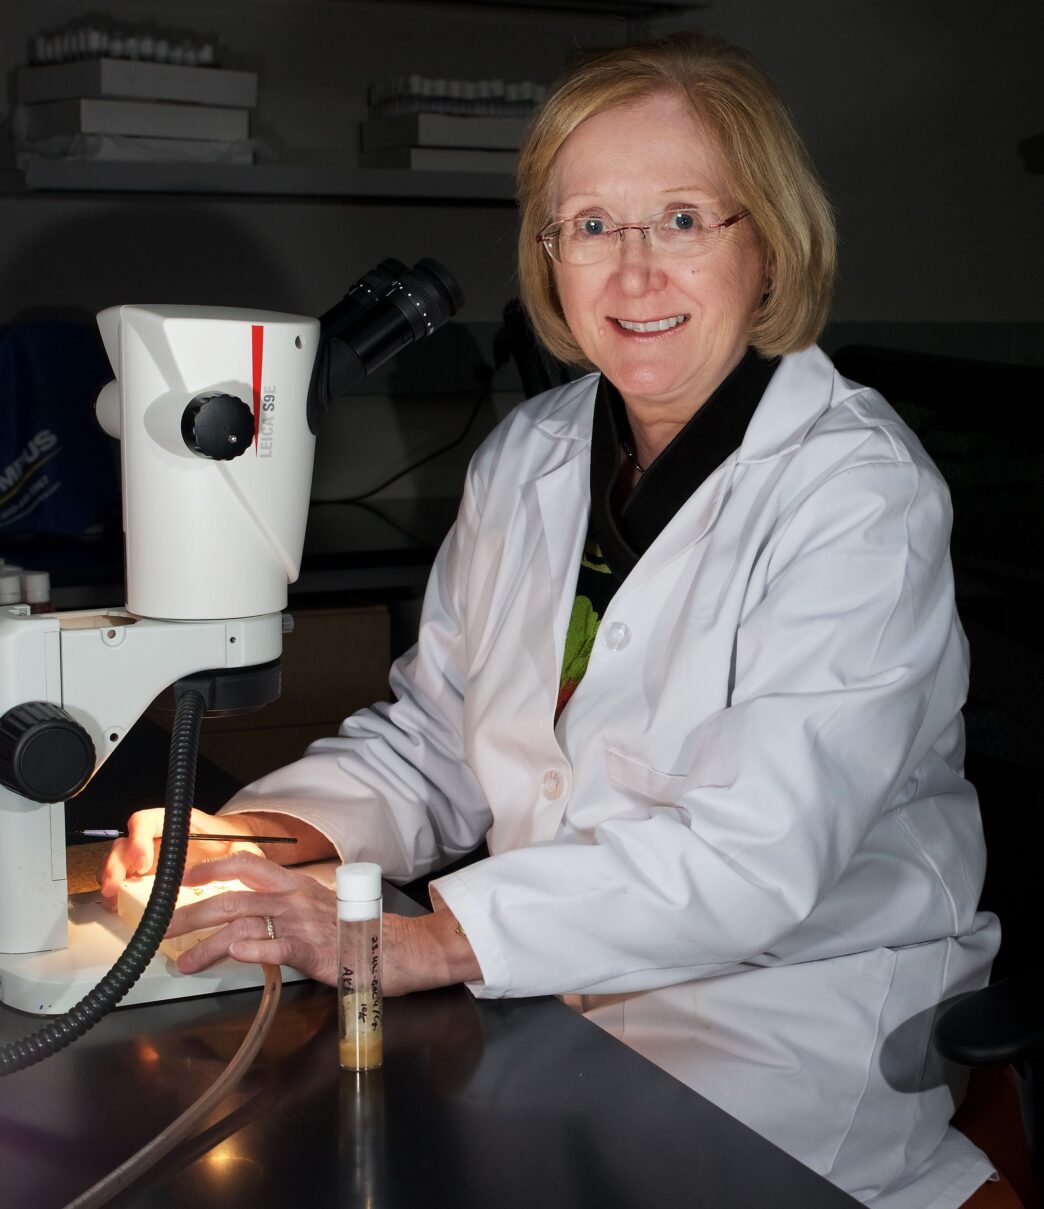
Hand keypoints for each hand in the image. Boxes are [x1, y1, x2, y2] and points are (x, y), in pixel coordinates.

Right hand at [98, 807, 265, 899]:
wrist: (233, 855)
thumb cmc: (233, 847)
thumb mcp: (240, 846)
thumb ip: (239, 852)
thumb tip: (235, 864)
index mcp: (175, 825)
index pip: (146, 821)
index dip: (139, 839)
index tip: (143, 861)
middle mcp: (156, 840)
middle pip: (124, 844)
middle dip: (115, 864)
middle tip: (115, 885)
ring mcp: (147, 859)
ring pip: (118, 863)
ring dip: (111, 880)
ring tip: (112, 899)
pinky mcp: (144, 879)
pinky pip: (123, 884)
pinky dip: (116, 895)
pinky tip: (118, 907)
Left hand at [170, 851, 339, 983]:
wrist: (393, 945)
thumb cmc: (352, 928)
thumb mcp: (316, 905)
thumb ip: (283, 905)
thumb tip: (248, 914)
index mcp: (293, 884)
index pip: (247, 864)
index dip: (213, 868)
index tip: (183, 879)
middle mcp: (293, 899)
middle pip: (232, 900)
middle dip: (191, 915)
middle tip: (163, 930)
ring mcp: (303, 924)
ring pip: (245, 927)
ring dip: (209, 946)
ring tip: (186, 962)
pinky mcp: (313, 951)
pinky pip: (279, 947)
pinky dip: (255, 950)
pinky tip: (237, 954)